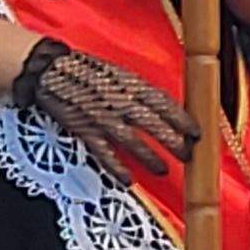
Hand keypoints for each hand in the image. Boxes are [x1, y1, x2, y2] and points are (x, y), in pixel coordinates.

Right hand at [9, 33, 194, 177]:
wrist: (52, 69)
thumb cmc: (90, 71)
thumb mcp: (122, 74)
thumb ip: (142, 91)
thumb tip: (167, 107)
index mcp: (132, 84)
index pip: (165, 104)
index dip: (183, 120)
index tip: (197, 133)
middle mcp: (120, 100)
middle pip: (153, 125)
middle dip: (173, 142)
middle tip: (188, 156)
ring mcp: (102, 116)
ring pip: (132, 141)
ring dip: (150, 158)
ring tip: (164, 170)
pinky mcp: (84, 129)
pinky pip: (103, 152)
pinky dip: (116, 167)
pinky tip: (129, 180)